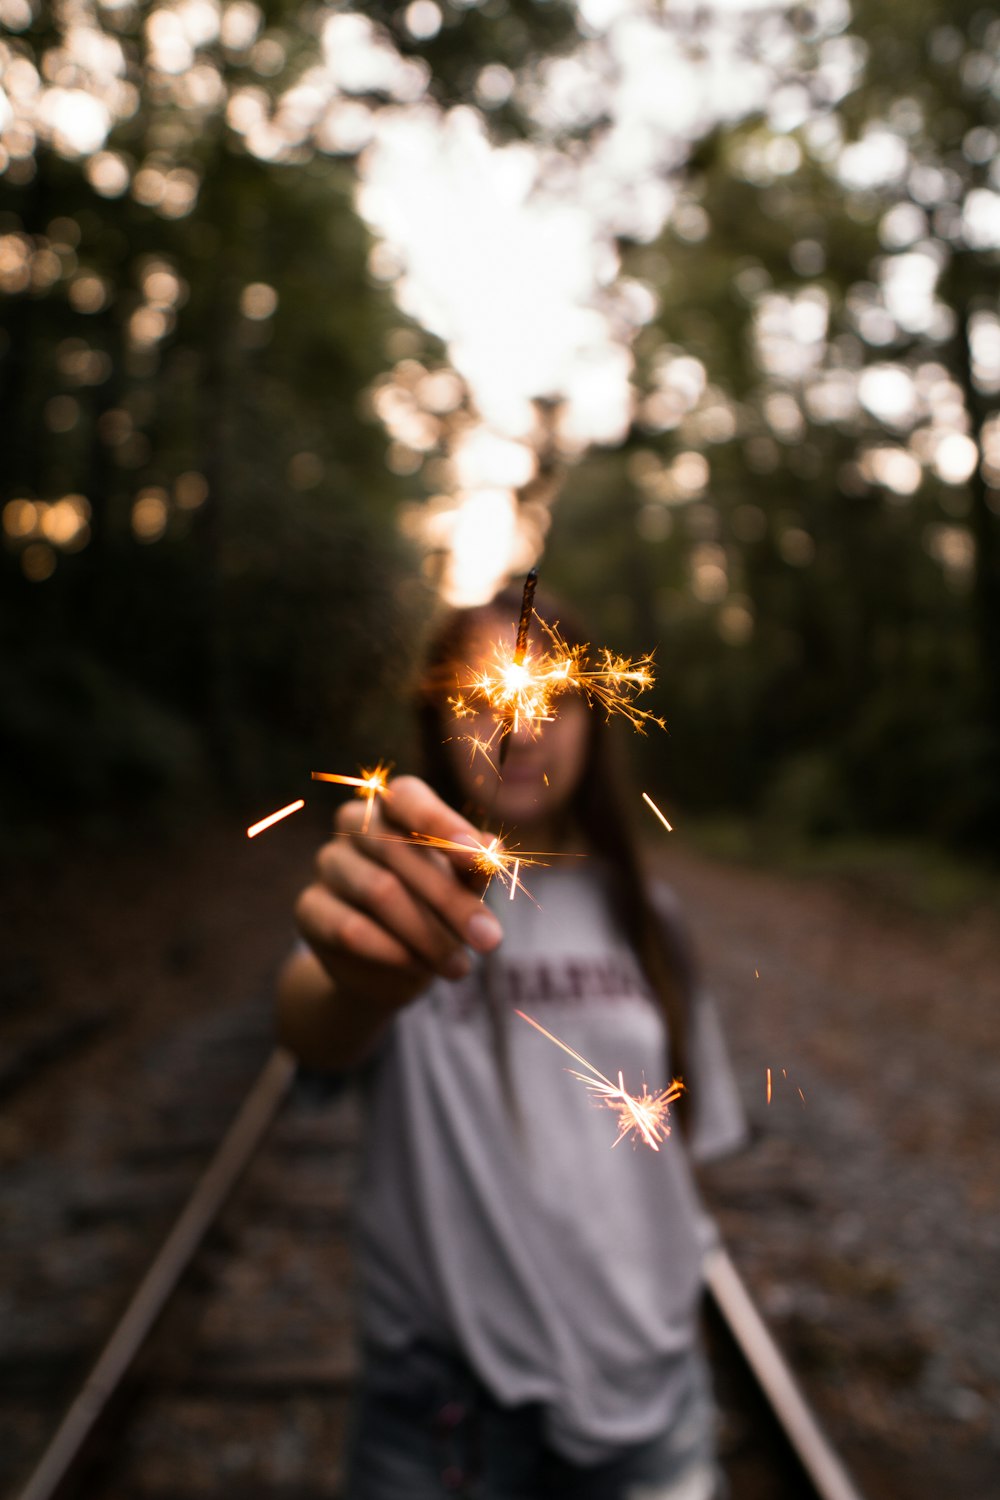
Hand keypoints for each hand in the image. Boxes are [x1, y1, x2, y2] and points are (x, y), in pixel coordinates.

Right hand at [294, 775, 503, 1017]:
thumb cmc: (436, 908)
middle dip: (451, 900)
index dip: (444, 825)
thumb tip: (493, 850)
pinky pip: (348, 928)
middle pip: (398, 852)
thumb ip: (475, 868)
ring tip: (460, 968)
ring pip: (378, 892)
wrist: (392, 965)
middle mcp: (353, 823)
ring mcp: (328, 863)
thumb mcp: (464, 887)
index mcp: (393, 805)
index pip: (409, 798)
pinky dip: (390, 951)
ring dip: (427, 935)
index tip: (480, 858)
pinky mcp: (308, 907)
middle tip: (490, 941)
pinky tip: (417, 968)